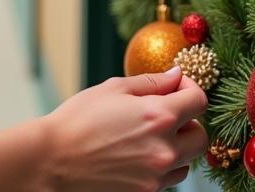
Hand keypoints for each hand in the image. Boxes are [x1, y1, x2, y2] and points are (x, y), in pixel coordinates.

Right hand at [40, 68, 207, 190]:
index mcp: (159, 116)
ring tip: (148, 134)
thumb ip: (152, 82)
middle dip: (189, 121)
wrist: (53, 160)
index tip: (176, 84)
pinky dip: (163, 165)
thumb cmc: (79, 119)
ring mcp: (157, 176)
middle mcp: (165, 149)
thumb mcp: (114, 88)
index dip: (190, 86)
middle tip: (166, 111)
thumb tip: (177, 75)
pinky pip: (169, 178)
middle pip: (201, 136)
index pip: (199, 100)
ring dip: (177, 145)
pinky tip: (138, 152)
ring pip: (187, 160)